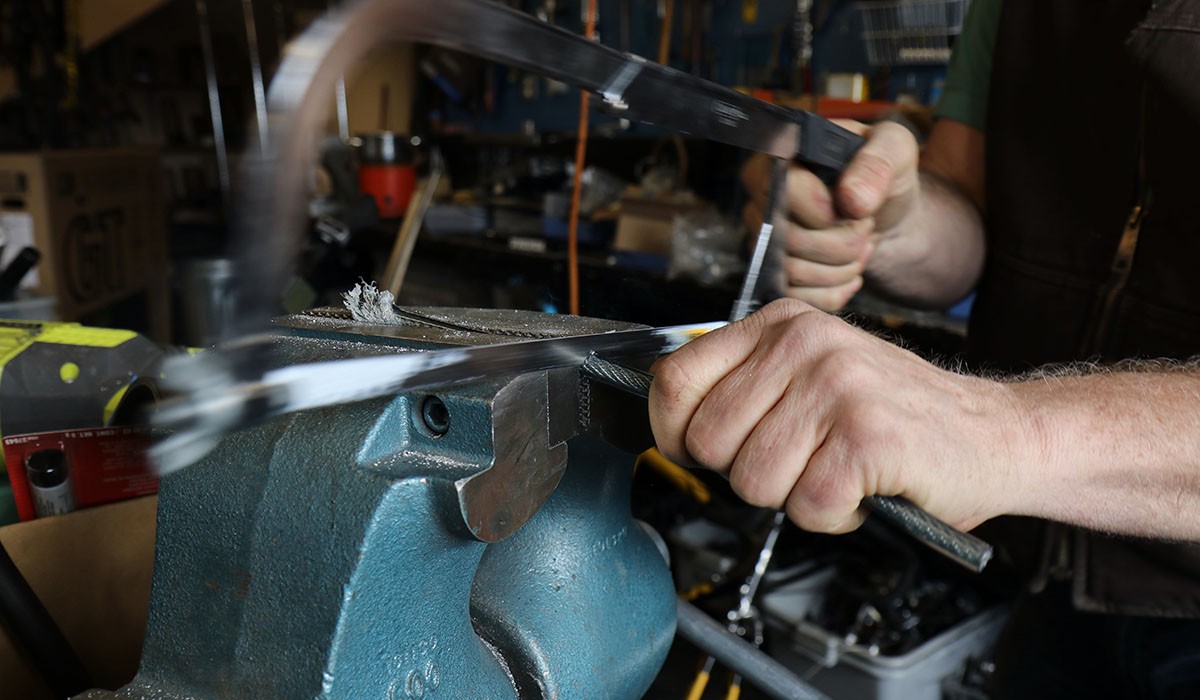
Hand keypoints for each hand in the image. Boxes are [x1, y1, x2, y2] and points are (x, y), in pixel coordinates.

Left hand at [648, 299, 1029, 533]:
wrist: (993, 434)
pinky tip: (861, 490)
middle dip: (744, 473)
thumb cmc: (893, 417)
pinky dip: (832, 517)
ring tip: (835, 472)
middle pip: (707, 442)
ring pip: (752, 481)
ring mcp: (838, 387)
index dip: (675, 431)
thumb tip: (670, 424)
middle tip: (797, 463)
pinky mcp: (868, 437)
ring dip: (793, 497)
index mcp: (780, 325)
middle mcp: (806, 345)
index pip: (674, 378)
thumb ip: (743, 387)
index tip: (705, 452)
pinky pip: (806, 507)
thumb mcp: (808, 375)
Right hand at [741, 121, 919, 310]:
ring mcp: (765, 239)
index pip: (781, 189)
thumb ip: (877, 164)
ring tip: (861, 247)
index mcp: (786, 156)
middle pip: (787, 239)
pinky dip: (833, 291)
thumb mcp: (895, 151)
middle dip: (841, 243)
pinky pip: (795, 296)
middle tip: (865, 227)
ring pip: (791, 272)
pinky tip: (850, 271)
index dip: (820, 208)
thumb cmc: (885, 177)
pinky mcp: (775, 272)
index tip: (853, 209)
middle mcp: (764, 197)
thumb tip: (851, 199)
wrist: (888, 216)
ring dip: (840, 268)